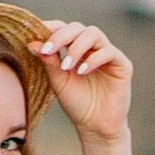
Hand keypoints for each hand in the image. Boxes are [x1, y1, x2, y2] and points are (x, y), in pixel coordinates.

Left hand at [35, 20, 131, 144]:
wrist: (95, 127)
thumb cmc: (77, 104)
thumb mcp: (58, 81)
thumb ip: (48, 61)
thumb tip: (31, 43)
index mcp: (75, 48)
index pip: (64, 28)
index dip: (50, 28)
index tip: (35, 35)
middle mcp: (92, 47)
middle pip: (78, 28)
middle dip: (61, 37)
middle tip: (47, 51)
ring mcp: (108, 54)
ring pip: (93, 34)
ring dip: (76, 47)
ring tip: (66, 66)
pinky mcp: (122, 64)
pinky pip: (108, 52)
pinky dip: (93, 60)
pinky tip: (81, 72)